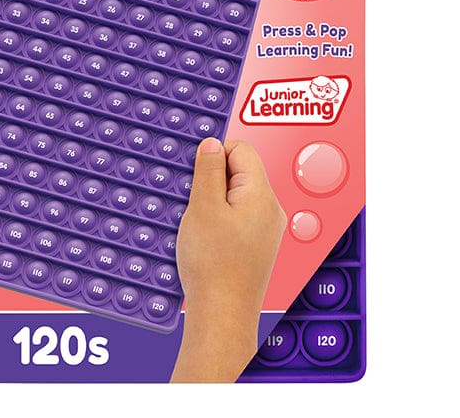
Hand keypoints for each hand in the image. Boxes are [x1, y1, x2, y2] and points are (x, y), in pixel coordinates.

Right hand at [170, 138, 285, 382]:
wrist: (222, 315)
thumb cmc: (213, 264)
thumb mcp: (203, 207)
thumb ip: (208, 171)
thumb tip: (212, 144)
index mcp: (261, 195)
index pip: (242, 150)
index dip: (215, 152)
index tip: (193, 167)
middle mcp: (270, 210)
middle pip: (241, 172)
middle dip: (212, 177)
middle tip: (189, 194)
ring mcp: (265, 230)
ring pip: (237, 195)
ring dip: (212, 199)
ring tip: (194, 217)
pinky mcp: (256, 246)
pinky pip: (237, 217)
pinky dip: (218, 217)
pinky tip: (202, 233)